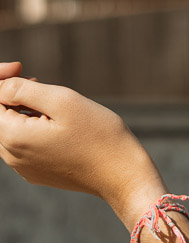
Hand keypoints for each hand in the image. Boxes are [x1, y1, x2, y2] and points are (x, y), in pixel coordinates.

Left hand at [0, 68, 163, 228]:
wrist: (123, 175)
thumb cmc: (99, 135)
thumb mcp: (63, 101)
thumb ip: (23, 90)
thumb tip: (1, 87)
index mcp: (13, 137)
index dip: (2, 81)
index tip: (20, 67)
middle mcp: (12, 157)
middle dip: (10, 95)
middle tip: (37, 80)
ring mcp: (24, 168)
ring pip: (9, 130)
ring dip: (22, 111)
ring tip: (51, 103)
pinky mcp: (37, 173)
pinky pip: (23, 145)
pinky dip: (32, 128)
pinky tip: (57, 124)